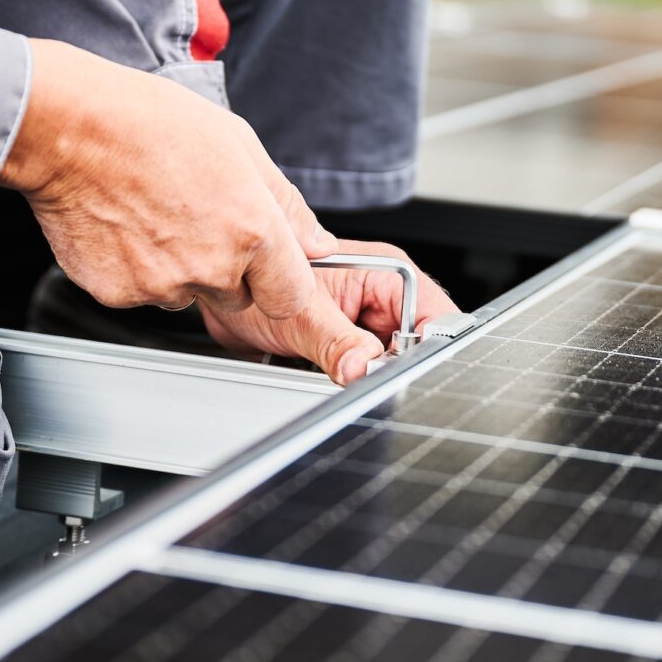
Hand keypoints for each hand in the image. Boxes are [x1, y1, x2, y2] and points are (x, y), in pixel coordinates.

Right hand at [0, 39, 335, 319]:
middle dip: (227, 269)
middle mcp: (213, 265)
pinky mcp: (120, 295)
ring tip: (154, 212)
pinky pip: (143, 293)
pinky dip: (137, 269)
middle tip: (195, 218)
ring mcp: (164, 285)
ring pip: (188, 294)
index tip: (321, 327)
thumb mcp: (238, 145)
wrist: (68, 127)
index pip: (296, 298)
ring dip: (179, 267)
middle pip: (239, 297)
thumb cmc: (148, 123)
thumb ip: (285, 204)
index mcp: (253, 229)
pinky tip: (125, 225)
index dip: (298, 302)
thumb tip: (315, 242)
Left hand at [200, 240, 459, 384]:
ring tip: (323, 364)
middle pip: (413, 349)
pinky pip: (362, 378)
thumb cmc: (257, 281)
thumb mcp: (300, 315)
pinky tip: (318, 372)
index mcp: (386, 276)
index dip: (426, 348)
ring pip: (386, 369)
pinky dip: (344, 384)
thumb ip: (337, 342)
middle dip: (387, 370)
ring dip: (361, 378)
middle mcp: (381, 301)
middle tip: (351, 372)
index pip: (434, 316)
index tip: (400, 371)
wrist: (227, 298)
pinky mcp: (349, 349)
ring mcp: (366, 327)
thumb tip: (365, 368)